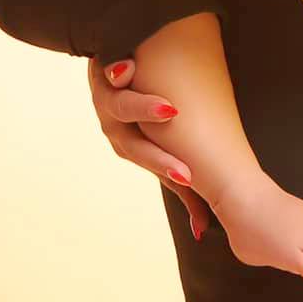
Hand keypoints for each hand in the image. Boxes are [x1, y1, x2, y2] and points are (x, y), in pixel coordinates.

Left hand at [87, 55, 211, 242]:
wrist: (109, 70)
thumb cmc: (142, 115)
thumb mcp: (163, 147)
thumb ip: (184, 187)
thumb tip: (200, 233)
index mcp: (130, 148)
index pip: (152, 166)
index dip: (168, 174)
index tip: (190, 181)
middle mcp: (115, 127)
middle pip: (133, 145)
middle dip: (159, 157)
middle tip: (185, 169)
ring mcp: (107, 99)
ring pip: (120, 106)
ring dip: (142, 109)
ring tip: (167, 110)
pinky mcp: (102, 71)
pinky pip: (106, 70)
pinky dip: (115, 70)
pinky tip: (126, 68)